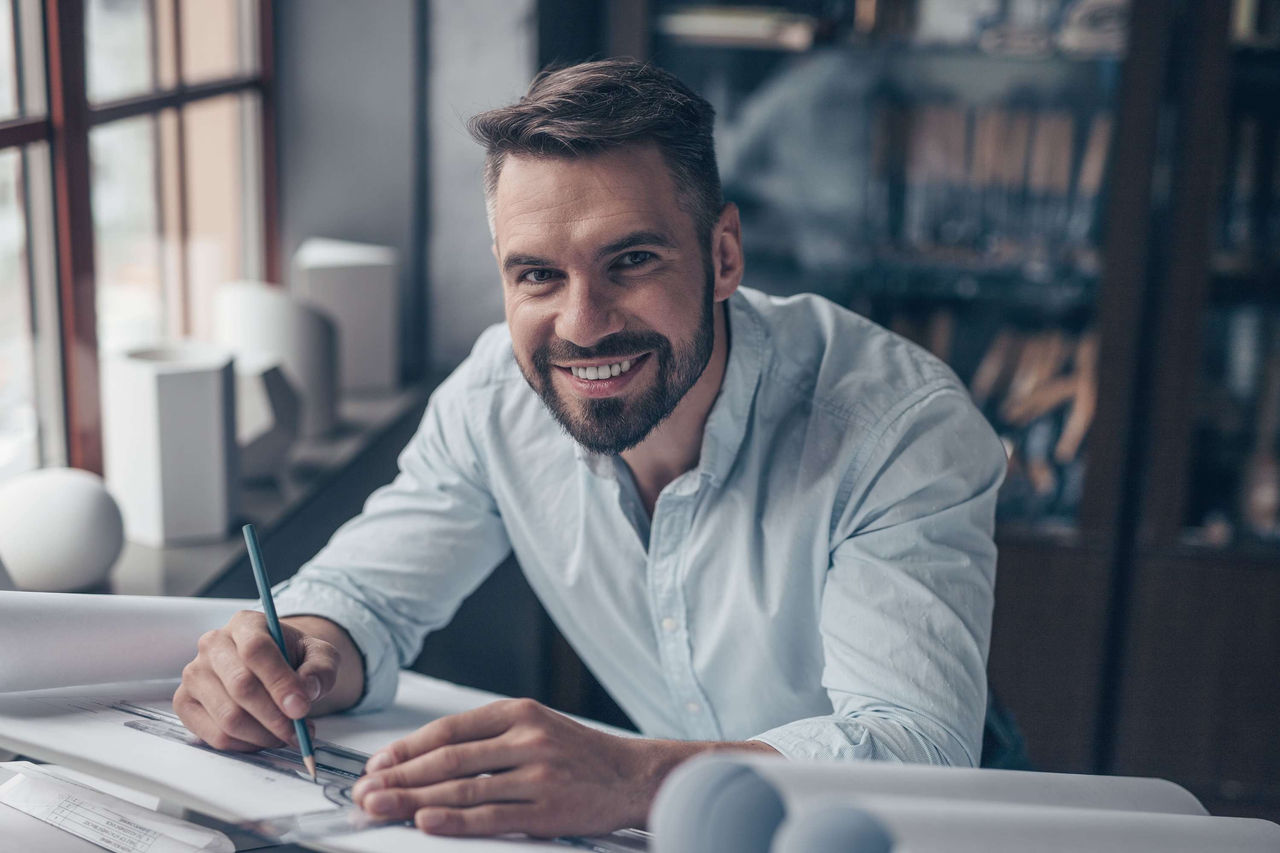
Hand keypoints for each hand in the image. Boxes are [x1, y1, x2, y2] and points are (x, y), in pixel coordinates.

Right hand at [173, 610, 340, 750]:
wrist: (271, 667)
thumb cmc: (294, 659)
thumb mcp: (319, 655)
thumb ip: (320, 669)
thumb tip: (307, 690)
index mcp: (245, 623)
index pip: (256, 650)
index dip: (280, 682)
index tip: (301, 707)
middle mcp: (213, 644)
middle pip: (240, 686)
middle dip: (275, 716)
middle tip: (299, 731)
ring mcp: (194, 674)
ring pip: (228, 716)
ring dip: (263, 735)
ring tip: (286, 735)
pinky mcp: (185, 703)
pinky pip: (215, 735)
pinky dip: (245, 745)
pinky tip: (263, 738)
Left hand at [351, 698, 652, 836]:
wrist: (631, 775)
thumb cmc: (576, 753)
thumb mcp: (535, 726)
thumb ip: (488, 738)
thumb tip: (427, 757)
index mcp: (518, 712)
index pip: (450, 729)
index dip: (408, 748)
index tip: (376, 764)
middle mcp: (526, 739)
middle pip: (448, 760)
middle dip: (400, 777)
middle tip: (365, 791)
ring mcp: (537, 775)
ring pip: (462, 788)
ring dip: (413, 799)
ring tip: (379, 807)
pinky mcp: (547, 809)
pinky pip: (491, 816)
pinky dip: (454, 820)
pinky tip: (426, 821)